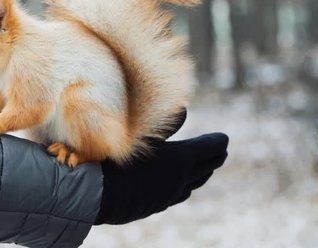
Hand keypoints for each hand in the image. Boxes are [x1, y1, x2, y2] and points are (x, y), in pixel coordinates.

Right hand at [95, 109, 228, 224]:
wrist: (93, 192)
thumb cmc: (115, 156)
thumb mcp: (141, 133)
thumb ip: (165, 123)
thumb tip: (184, 110)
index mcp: (180, 160)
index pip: (208, 150)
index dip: (217, 143)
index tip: (224, 139)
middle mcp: (178, 180)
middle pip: (205, 169)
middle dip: (214, 158)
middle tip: (220, 152)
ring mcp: (166, 196)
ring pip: (191, 185)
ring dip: (200, 175)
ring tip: (204, 170)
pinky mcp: (153, 206)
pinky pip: (176, 196)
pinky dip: (184, 187)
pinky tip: (179, 187)